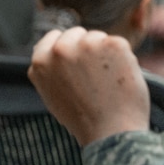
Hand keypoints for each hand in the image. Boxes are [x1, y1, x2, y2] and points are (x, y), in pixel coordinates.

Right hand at [29, 26, 149, 146]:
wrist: (109, 130)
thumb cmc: (82, 118)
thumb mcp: (50, 94)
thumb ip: (49, 70)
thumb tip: (53, 50)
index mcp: (40, 62)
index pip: (53, 37)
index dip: (67, 48)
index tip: (77, 63)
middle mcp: (59, 50)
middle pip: (77, 34)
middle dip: (87, 48)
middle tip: (95, 76)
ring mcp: (86, 45)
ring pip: (99, 38)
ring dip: (105, 53)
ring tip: (107, 81)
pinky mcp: (112, 44)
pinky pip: (119, 44)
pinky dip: (123, 58)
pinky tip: (119, 78)